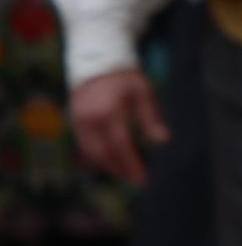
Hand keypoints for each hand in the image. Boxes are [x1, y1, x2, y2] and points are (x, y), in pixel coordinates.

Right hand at [70, 68, 168, 185]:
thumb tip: (164, 141)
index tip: (143, 179)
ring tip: (125, 174)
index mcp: (110, 112)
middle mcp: (90, 120)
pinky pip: (84, 147)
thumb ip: (152, 118)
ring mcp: (79, 122)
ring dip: (107, 166)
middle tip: (135, 181)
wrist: (97, 64)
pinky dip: (96, 158)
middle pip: (103, 154)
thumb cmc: (126, 80)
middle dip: (119, 170)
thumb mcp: (144, 93)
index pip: (121, 145)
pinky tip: (110, 164)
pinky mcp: (74, 123)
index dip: (131, 164)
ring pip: (90, 153)